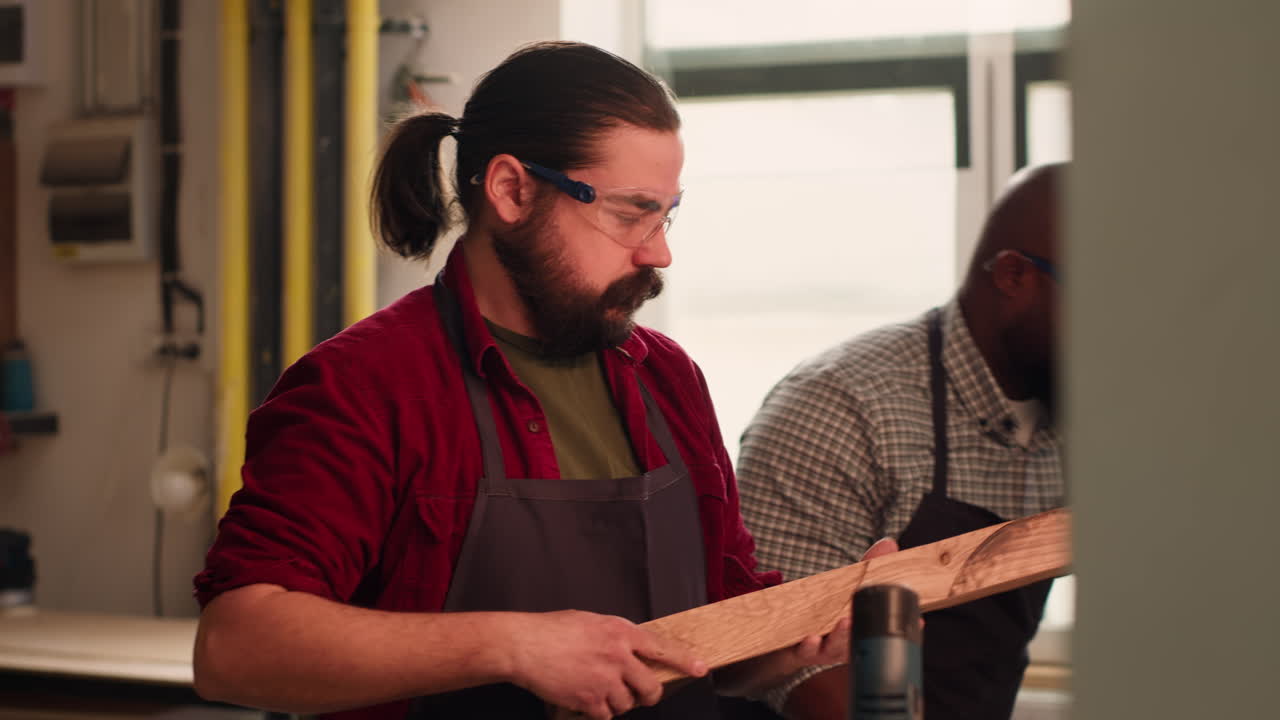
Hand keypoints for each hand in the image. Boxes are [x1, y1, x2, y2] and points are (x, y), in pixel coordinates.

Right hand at [507, 610, 706, 719]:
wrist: (525, 645)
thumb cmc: (553, 629)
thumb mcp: (593, 621)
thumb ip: (617, 635)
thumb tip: (632, 648)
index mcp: (621, 632)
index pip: (662, 648)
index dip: (685, 661)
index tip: (700, 668)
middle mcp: (618, 656)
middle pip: (650, 687)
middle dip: (649, 694)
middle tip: (641, 694)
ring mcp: (605, 680)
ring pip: (627, 704)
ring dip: (617, 702)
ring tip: (599, 689)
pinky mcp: (589, 699)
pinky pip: (606, 715)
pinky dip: (598, 711)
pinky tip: (586, 699)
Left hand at [716, 537, 903, 697]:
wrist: (785, 640)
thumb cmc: (823, 612)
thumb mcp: (845, 587)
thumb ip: (866, 568)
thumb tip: (888, 542)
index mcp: (862, 630)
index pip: (886, 630)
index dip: (905, 628)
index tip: (919, 620)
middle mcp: (847, 645)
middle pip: (862, 639)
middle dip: (868, 627)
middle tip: (871, 616)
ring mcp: (826, 650)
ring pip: (835, 648)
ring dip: (840, 637)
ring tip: (843, 623)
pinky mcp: (802, 652)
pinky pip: (806, 652)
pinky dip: (808, 646)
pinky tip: (810, 638)